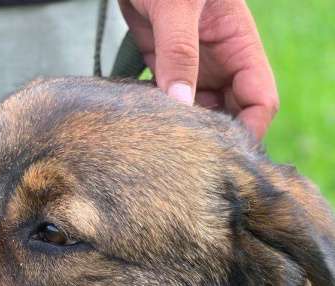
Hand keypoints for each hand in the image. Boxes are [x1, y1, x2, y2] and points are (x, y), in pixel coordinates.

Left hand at [119, 0, 278, 138]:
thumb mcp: (175, 6)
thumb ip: (179, 53)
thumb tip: (183, 104)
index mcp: (239, 45)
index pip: (259, 101)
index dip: (248, 130)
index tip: (221, 152)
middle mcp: (219, 62)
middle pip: (230, 115)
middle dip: (213, 138)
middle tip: (183, 154)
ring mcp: (191, 67)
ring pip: (198, 115)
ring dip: (183, 131)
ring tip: (160, 142)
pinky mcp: (162, 69)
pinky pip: (168, 104)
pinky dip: (159, 117)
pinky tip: (143, 125)